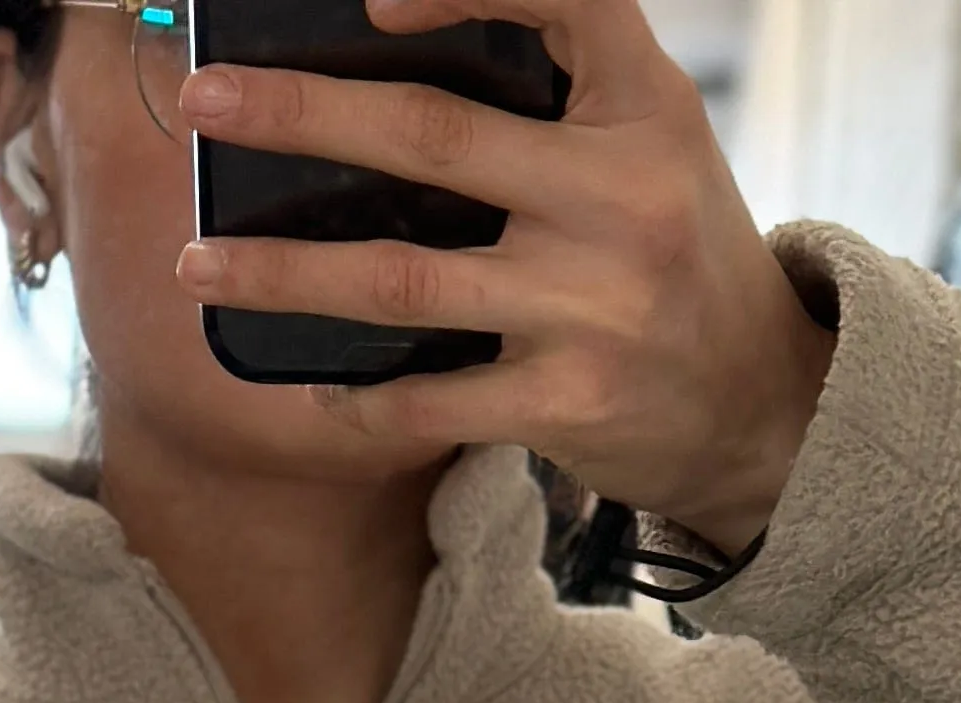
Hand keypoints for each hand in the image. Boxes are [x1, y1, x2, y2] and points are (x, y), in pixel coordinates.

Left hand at [173, 0, 834, 557]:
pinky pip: (429, 399)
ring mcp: (589, 306)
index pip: (560, 4)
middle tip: (206, 101)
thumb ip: (565, 83)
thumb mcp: (652, 137)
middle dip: (303, 115)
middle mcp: (619, 197)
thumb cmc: (678, 253)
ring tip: (200, 265)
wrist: (761, 404)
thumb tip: (406, 38)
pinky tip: (304, 388)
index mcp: (641, 108)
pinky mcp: (564, 403)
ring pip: (401, 278)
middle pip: (433, 136)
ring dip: (284, 273)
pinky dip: (356, 401)